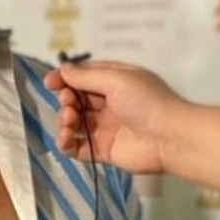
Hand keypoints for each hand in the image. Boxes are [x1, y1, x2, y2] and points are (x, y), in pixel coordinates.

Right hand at [45, 61, 188, 174]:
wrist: (170, 137)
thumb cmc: (147, 101)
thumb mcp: (116, 79)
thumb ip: (87, 76)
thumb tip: (64, 70)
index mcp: (116, 81)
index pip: (84, 77)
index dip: (65, 78)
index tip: (49, 82)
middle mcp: (110, 103)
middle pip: (76, 99)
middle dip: (66, 99)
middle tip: (69, 103)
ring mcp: (106, 127)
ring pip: (75, 122)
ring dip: (65, 120)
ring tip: (70, 121)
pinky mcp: (104, 150)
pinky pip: (78, 147)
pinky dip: (67, 143)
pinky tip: (66, 139)